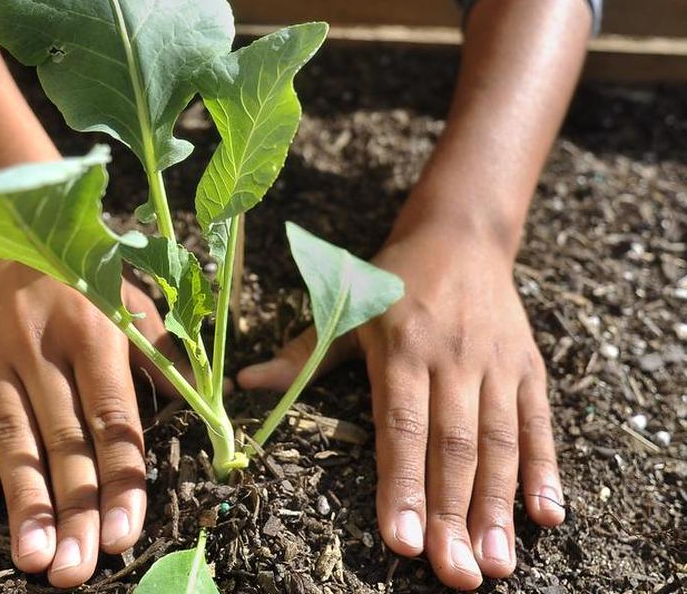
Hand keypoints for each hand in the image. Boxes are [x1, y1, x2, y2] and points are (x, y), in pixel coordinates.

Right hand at [0, 249, 177, 586]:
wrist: (9, 206)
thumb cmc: (85, 261)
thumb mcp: (132, 294)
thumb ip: (161, 353)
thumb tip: (206, 406)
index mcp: (97, 328)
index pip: (113, 419)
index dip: (121, 480)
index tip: (126, 535)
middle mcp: (44, 342)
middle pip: (63, 439)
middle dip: (72, 510)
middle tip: (75, 571)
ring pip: (12, 435)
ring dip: (23, 502)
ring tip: (31, 558)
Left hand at [238, 222, 563, 589]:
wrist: (460, 234)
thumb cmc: (390, 280)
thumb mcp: (343, 307)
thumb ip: (302, 353)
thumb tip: (246, 384)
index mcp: (401, 347)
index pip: (399, 427)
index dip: (402, 485)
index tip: (402, 541)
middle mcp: (452, 358)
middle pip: (453, 448)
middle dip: (453, 515)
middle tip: (457, 575)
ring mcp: (496, 364)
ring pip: (499, 444)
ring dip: (498, 508)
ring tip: (496, 564)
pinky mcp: (528, 366)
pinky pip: (538, 423)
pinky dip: (545, 470)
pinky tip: (548, 518)